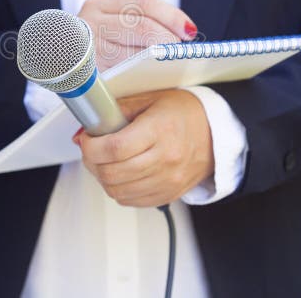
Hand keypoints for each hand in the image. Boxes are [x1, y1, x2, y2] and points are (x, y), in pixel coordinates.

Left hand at [73, 89, 213, 206]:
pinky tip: (120, 173)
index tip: (86, 139)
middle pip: (112, 172)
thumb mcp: (149, 100)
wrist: (215, 133)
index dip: (91, 146)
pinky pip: (130, 201)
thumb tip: (85, 129)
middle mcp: (166, 158)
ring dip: (102, 177)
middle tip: (91, 150)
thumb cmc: (183, 113)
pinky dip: (118, 189)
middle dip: (91, 162)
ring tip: (104, 161)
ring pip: (117, 191)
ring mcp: (168, 180)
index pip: (115, 147)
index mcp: (160, 130)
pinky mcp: (168, 195)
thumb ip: (115, 112)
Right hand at [77, 0, 196, 70]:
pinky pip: (123, 75)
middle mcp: (92, 21)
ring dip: (158, 62)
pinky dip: (142, 77)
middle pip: (142, 27)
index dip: (172, 16)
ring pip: (135, 53)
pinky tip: (152, 80)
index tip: (189, 31)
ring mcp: (89, 46)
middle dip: (168, 41)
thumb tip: (185, 33)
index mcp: (101, 3)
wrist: (56, 60)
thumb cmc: (97, 42)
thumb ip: (141, 21)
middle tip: (181, 54)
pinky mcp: (88, 72)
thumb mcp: (112, 23)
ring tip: (172, 67)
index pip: (145, 3)